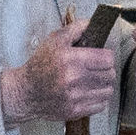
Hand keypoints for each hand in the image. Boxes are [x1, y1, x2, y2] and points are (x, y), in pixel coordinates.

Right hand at [2, 17, 119, 124]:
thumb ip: (76, 28)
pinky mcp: (74, 111)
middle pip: (110, 75)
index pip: (108, 59)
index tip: (101, 57)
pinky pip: (100, 105)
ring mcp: (75, 97)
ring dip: (104, 85)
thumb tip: (94, 23)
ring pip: (108, 91)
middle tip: (97, 69)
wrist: (25, 91)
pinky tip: (88, 93)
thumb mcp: (55, 40)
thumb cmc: (40, 64)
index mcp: (71, 59)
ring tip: (94, 81)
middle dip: (106, 70)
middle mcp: (74, 78)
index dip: (107, 56)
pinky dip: (98, 99)